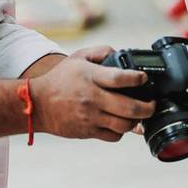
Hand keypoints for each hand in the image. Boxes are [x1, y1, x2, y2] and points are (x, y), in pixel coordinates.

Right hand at [30, 46, 155, 141]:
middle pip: (129, 108)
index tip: (144, 78)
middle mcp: (92, 98)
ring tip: (139, 114)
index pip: (121, 78)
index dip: (138, 79)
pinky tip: (122, 122)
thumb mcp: (79, 57)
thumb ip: (102, 52)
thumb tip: (121, 54)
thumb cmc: (60, 79)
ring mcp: (90, 117)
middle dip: (148, 107)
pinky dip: (122, 131)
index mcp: (91, 77)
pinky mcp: (87, 131)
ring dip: (137, 121)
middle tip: (152, 103)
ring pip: (124, 125)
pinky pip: (113, 136)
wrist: (35, 103)